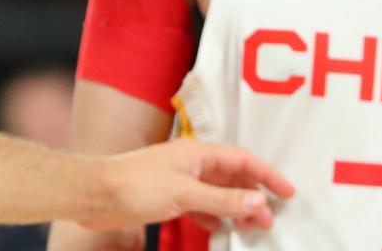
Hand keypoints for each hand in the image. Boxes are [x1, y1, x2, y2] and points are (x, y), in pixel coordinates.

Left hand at [82, 138, 293, 233]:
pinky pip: (200, 206)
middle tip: (270, 218)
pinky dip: (213, 216)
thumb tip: (257, 201)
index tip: (286, 191)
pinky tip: (221, 228)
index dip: (266, 174)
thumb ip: (223, 199)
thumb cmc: (134, 184)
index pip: (241, 160)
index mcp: (196, 152)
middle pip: (232, 178)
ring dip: (235, 208)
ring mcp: (178, 181)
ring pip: (217, 194)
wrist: (95, 194)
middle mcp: (189, 164)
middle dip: (253, 196)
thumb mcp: (185, 193)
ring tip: (252, 227)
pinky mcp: (166, 197)